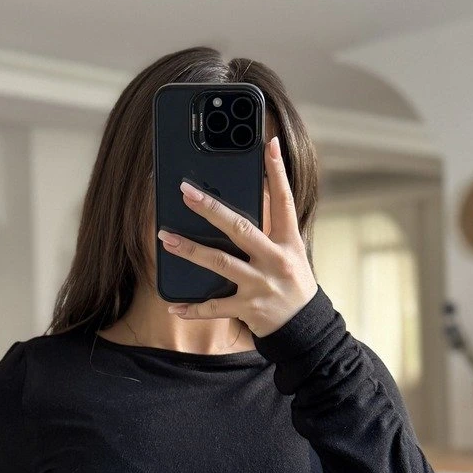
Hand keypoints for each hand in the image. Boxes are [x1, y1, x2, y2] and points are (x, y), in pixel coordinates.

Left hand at [157, 135, 317, 336]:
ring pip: (220, 263)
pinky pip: (214, 307)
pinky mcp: (249, 308)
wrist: (306, 328)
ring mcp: (260, 285)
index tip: (269, 144)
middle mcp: (275, 260)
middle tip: (186, 192)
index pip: (284, 200)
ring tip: (166, 238)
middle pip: (240, 228)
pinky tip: (173, 305)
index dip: (277, 171)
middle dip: (211, 209)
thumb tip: (252, 194)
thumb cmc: (293, 283)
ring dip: (190, 250)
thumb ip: (272, 227)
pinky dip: (192, 308)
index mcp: (288, 242)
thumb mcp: (291, 252)